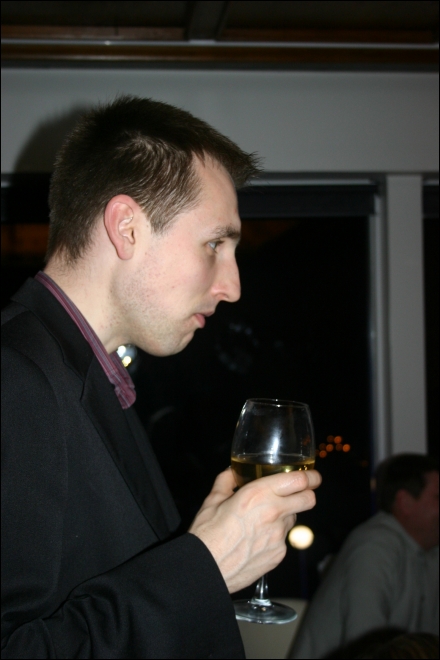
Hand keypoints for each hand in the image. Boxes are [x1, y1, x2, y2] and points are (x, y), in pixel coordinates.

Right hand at [188, 467, 320, 592]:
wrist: (207, 569)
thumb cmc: (207, 534)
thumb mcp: (213, 500)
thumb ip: (226, 481)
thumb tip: (232, 472)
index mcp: (258, 494)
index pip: (299, 480)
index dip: (311, 476)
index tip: (313, 475)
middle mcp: (273, 513)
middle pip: (308, 499)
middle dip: (308, 493)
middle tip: (301, 492)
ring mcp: (278, 535)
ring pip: (294, 518)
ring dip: (286, 515)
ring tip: (264, 519)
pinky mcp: (279, 554)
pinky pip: (283, 538)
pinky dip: (275, 535)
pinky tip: (257, 538)